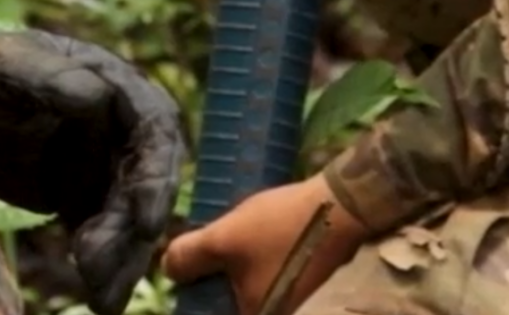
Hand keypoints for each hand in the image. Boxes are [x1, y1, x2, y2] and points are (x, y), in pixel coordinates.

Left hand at [0, 20, 185, 314]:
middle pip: (146, 181)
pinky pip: (101, 232)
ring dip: (120, 256)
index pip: (155, 128)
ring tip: (102, 298)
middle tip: (103, 270)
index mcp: (115, 84)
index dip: (157, 176)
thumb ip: (54, 79)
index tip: (148, 221)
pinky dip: (103, 265)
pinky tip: (98, 296)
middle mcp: (119, 126)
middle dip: (132, 230)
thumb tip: (99, 98)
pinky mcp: (79, 194)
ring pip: (127, 214)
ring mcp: (101, 162)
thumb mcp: (12, 65)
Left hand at [161, 174, 367, 314]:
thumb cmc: (280, 227)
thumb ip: (188, 257)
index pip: (208, 313)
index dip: (193, 294)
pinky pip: (262, 276)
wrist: (341, 206)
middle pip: (225, 303)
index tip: (186, 270)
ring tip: (222, 237)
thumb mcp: (224, 237)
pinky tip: (247, 235)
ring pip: (243, 287)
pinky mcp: (299, 280)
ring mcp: (289, 299)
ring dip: (229, 267)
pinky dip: (249, 260)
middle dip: (210, 277)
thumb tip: (167, 269)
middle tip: (201, 247)